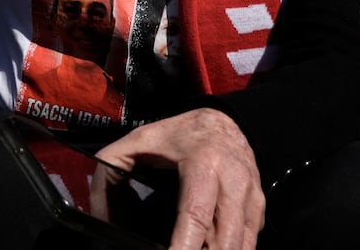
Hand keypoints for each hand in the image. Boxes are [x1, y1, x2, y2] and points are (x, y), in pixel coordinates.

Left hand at [96, 108, 263, 249]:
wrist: (224, 121)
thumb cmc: (178, 136)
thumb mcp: (137, 142)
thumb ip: (109, 173)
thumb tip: (100, 218)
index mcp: (202, 162)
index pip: (194, 216)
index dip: (181, 247)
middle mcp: (233, 180)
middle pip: (222, 242)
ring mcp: (250, 196)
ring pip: (240, 247)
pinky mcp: (258, 209)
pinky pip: (249, 244)